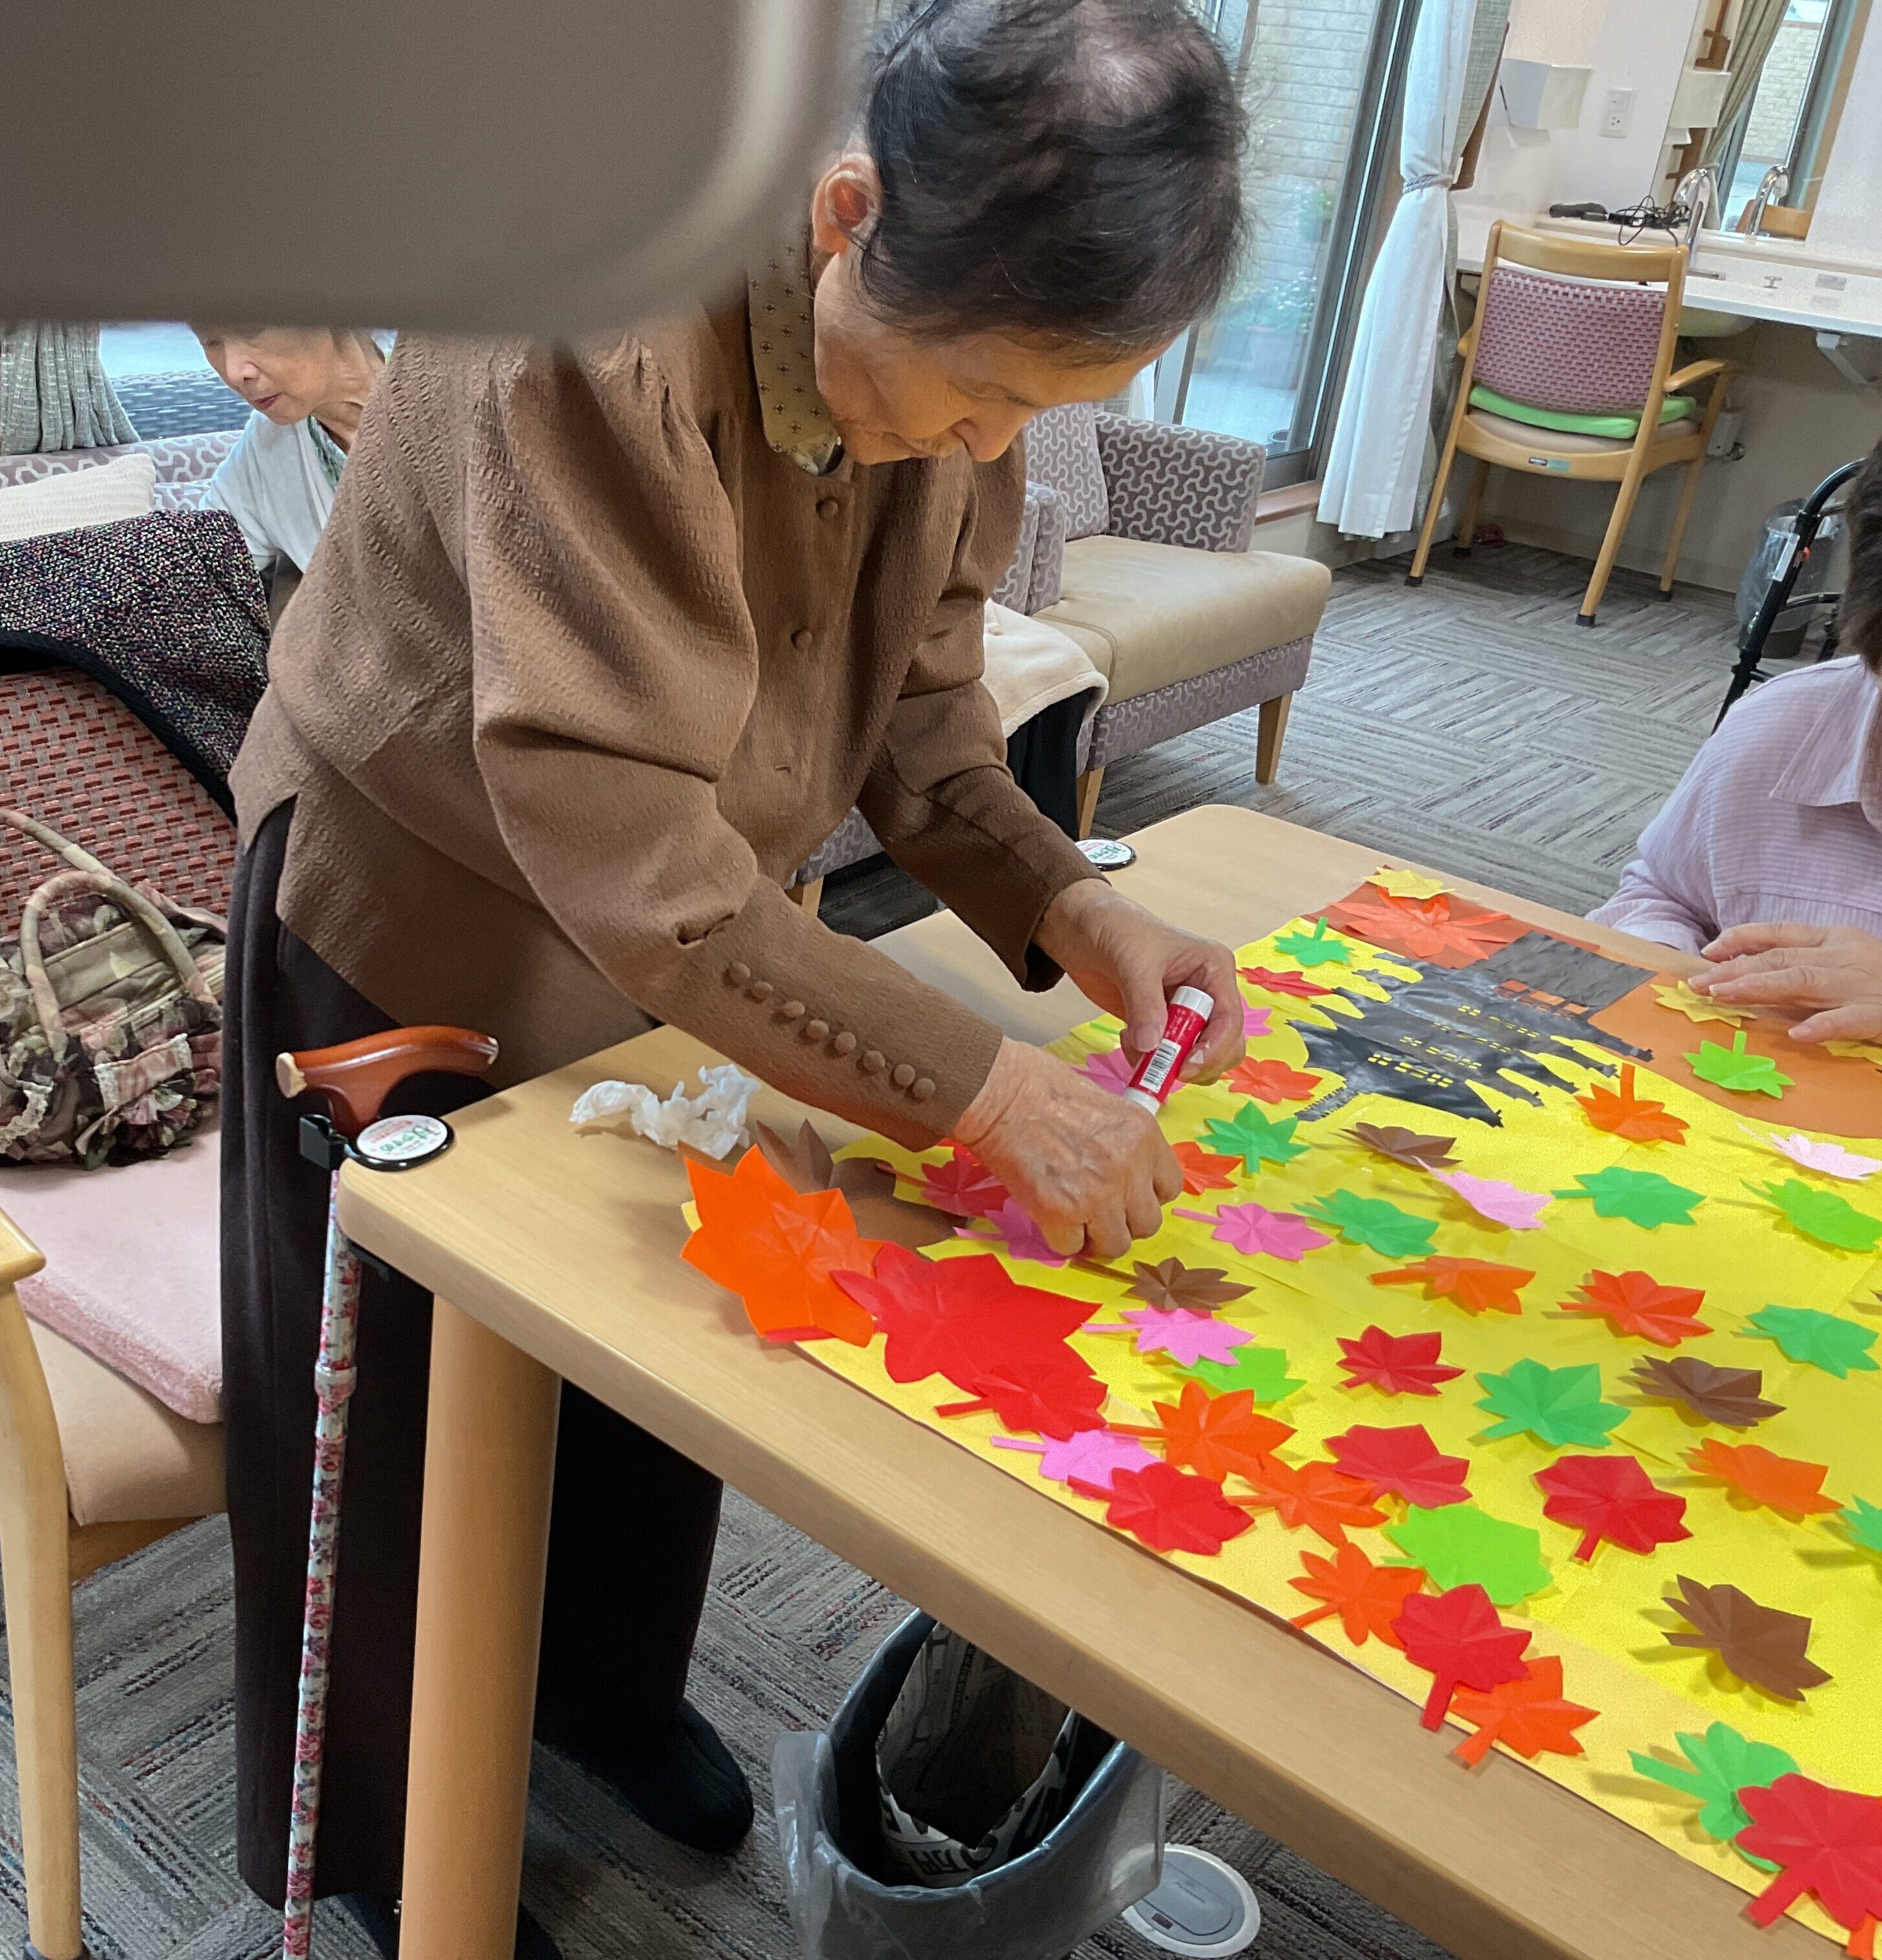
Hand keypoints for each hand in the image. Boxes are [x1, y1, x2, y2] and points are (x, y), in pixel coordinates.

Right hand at [955, 1038, 1180, 1258]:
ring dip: (1095, 1237)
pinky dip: (1060, 1238)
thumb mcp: (1105, 1105)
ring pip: (1115, 1245)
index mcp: (1144, 1136)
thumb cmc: (1041, 1086)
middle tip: (1097, 1210)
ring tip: (1074, 1219)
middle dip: (1122, 1221)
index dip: (1144, 1195)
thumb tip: (1125, 1175)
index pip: (1169, 1188)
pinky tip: (1047, 1215)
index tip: (1125, 1193)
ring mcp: (1099, 1195)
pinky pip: (1072, 1248)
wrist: (998, 1092)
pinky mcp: (1062, 1214)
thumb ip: (1123, 1143)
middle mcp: (1130, 1168)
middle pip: (1147, 1223)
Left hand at [1034, 880, 1244, 1080]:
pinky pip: (1166, 1058)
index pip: (1229, 1020)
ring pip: (1196, 1057)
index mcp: (1213, 970)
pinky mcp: (1161, 1025)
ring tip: (1133, 1042)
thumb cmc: (1116, 929)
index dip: (1213, 1049)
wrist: (1083, 930)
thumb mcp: (1132, 963)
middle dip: (1195, 1063)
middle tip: (1159, 1068)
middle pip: (1223, 1046)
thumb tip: (1151, 1046)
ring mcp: (1184, 1012)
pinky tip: (1126, 1037)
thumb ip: (1144, 1005)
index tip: (1185, 1067)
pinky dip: (1147, 1060)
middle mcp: (1206, 993)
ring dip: (1166, 1064)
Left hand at [1692, 922, 1881, 1040]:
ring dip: (1759, 987)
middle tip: (1699, 984)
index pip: (1779, 934)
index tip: (1708, 952)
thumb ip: (1803, 965)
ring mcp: (1862, 984)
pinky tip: (1797, 1034)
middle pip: (1780, 958)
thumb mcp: (1843, 963)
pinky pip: (1849, 1019)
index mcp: (1835, 939)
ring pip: (1803, 980)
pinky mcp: (1880, 1014)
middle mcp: (1844, 956)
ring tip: (1724, 995)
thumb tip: (1747, 974)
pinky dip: (1822, 1025)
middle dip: (1735, 970)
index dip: (1740, 940)